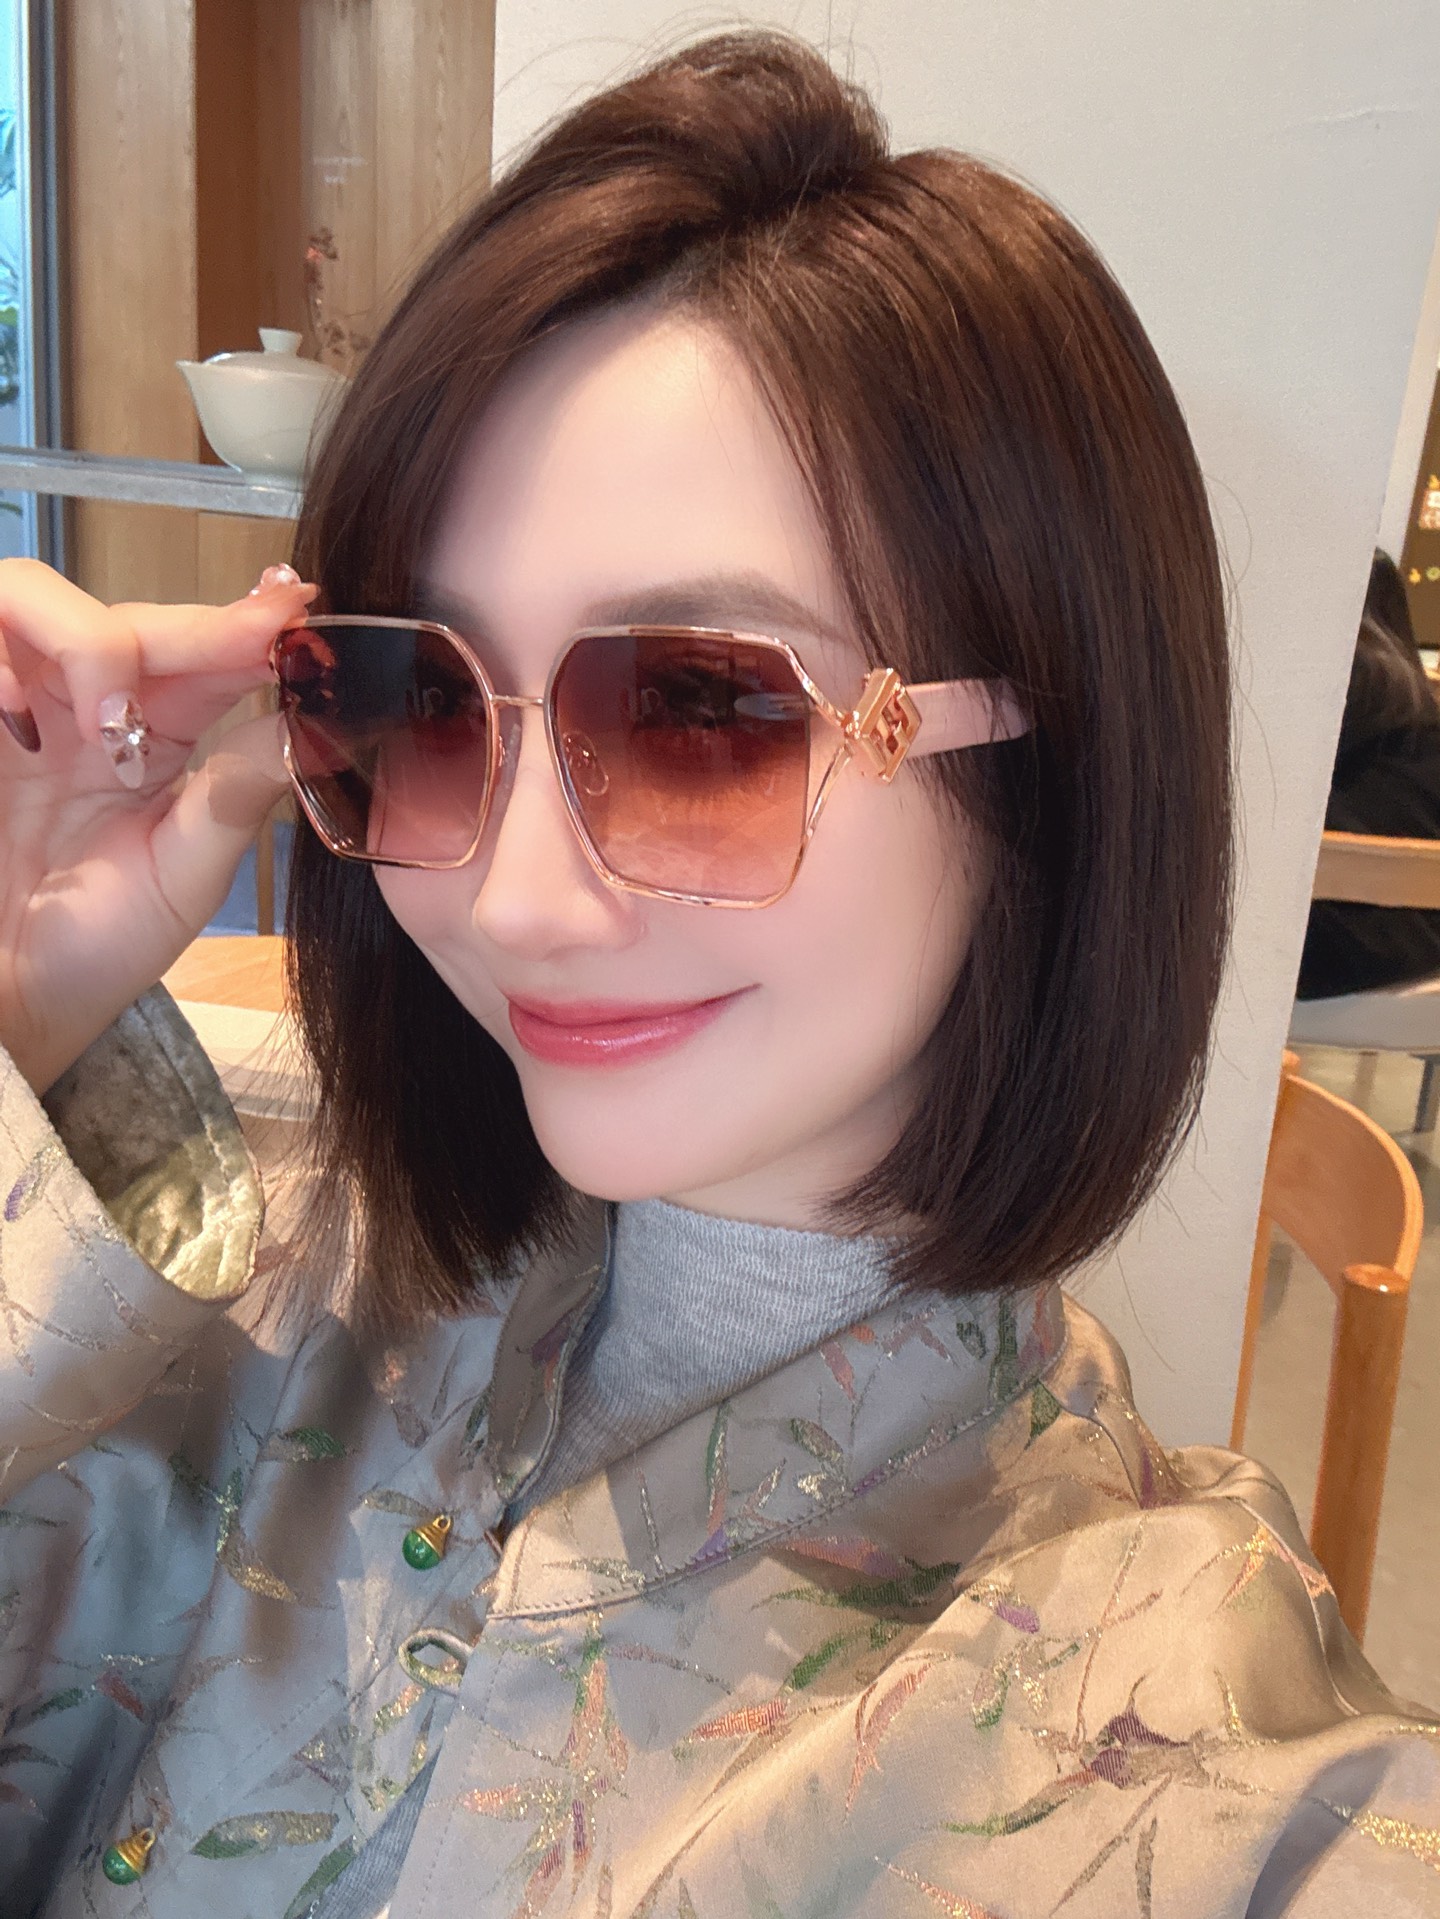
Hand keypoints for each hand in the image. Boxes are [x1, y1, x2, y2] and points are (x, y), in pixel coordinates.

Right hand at [0, 558, 317, 1093]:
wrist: (6, 1003)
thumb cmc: (92, 945)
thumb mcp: (184, 872)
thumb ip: (240, 792)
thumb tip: (318, 726)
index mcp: (146, 734)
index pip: (197, 655)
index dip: (243, 627)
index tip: (294, 611)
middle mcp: (77, 702)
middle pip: (124, 615)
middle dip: (184, 631)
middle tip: (236, 649)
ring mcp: (8, 702)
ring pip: (31, 596)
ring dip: (85, 639)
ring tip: (101, 720)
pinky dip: (0, 662)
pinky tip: (19, 716)